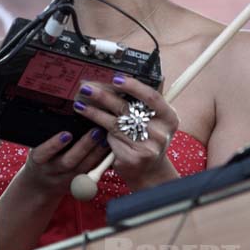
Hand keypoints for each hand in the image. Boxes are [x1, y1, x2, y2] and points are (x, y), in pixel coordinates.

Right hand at [22, 127, 109, 196]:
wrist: (41, 185)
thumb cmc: (42, 158)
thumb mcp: (37, 146)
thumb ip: (46, 134)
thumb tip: (64, 111)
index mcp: (39, 160)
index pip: (43, 153)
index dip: (54, 145)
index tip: (66, 134)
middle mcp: (52, 171)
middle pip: (68, 162)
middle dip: (83, 146)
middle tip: (96, 131)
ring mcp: (66, 180)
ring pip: (84, 168)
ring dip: (97, 153)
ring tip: (106, 138)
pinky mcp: (78, 183)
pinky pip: (92, 173)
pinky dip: (102, 161)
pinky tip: (110, 149)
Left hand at [73, 73, 179, 189]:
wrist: (149, 171)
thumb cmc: (148, 138)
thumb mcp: (154, 119)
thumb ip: (143, 101)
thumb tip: (122, 77)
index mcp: (169, 117)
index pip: (151, 96)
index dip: (133, 86)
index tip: (115, 78)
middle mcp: (161, 132)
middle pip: (127, 109)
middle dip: (104, 96)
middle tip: (87, 88)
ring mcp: (148, 147)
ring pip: (114, 124)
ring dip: (94, 112)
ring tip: (80, 104)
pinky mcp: (133, 158)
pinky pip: (112, 140)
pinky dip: (99, 133)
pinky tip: (89, 126)